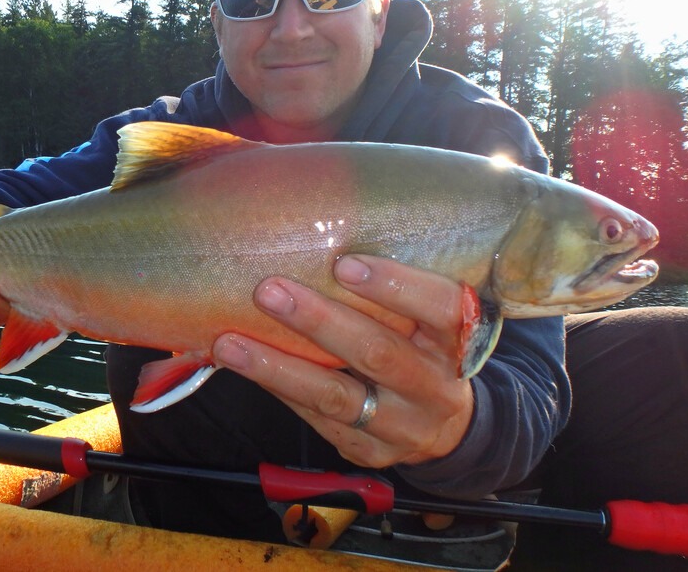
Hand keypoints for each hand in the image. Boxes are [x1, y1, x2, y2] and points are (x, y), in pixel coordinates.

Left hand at [212, 255, 473, 467]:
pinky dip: (278, 388)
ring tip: (231, 344)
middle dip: (318, 321)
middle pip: (377, 353)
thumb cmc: (422, 350)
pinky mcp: (370, 452)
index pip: (440, 308)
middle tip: (268, 291)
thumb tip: (317, 235)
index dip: (395, 286)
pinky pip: (316, 419)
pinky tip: (246, 366)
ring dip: (277, 367)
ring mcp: (403, 427)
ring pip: (335, 396)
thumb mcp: (428, 322)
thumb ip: (394, 292)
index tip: (344, 264)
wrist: (445, 427)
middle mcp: (436, 387)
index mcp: (457, 341)